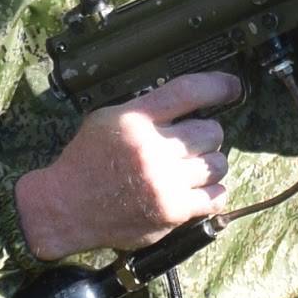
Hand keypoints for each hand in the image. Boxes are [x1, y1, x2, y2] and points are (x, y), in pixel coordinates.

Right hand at [14, 68, 242, 261]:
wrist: (65, 208)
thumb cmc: (85, 163)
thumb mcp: (107, 119)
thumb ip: (146, 109)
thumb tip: (189, 102)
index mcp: (135, 120)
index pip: (189, 92)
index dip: (218, 86)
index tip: (232, 87)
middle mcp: (152, 149)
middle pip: (211, 131)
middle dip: (206, 135)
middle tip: (192, 142)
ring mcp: (165, 182)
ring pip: (218, 163)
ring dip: (210, 164)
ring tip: (194, 167)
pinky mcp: (172, 211)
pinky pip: (216, 197)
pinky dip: (212, 192)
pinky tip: (198, 189)